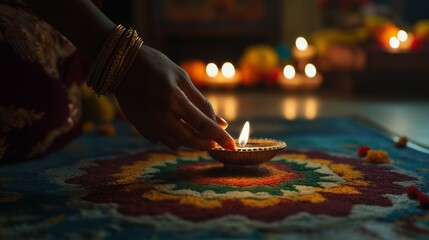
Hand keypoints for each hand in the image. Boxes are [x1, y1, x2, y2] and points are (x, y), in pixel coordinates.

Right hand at [115, 45, 235, 149]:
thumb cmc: (156, 66)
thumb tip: (221, 123)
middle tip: (215, 140)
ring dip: (189, 140)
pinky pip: (160, 139)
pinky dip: (172, 136)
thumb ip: (201, 102)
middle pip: (190, 140)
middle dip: (206, 143)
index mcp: (173, 98)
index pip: (203, 124)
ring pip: (175, 143)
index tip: (232, 146)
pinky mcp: (138, 126)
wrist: (121, 64)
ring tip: (195, 130)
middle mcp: (159, 115)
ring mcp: (147, 122)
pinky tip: (174, 125)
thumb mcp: (182, 78)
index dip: (220, 137)